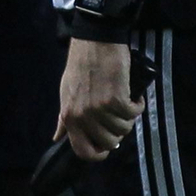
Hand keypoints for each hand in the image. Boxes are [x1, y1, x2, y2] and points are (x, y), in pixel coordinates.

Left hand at [56, 37, 145, 161]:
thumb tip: (57, 137)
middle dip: (118, 133)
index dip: (99, 154)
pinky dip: (138, 106)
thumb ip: (64, 118)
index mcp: (69, 117)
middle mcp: (84, 116)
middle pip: (109, 142)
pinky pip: (134, 113)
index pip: (84, 151)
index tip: (107, 148)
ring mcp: (100, 109)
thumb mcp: (66, 93)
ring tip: (126, 103)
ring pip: (124, 129)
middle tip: (119, 117)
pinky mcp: (117, 99)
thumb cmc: (80, 66)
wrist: (95, 41)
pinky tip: (135, 97)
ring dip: (129, 118)